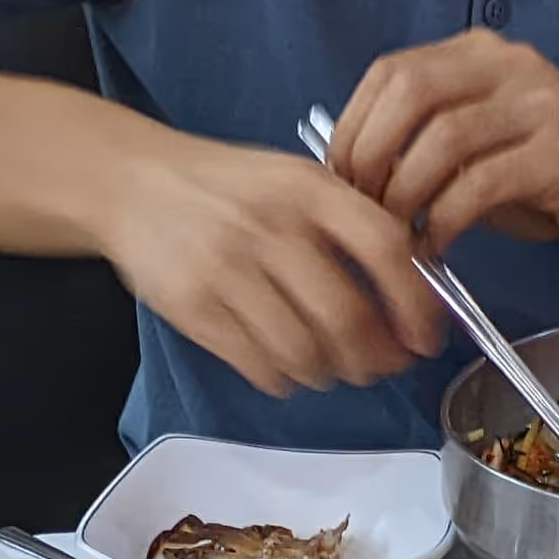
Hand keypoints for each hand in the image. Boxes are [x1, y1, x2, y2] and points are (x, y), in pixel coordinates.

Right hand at [94, 133, 449, 396]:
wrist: (134, 181)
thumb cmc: (226, 187)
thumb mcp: (294, 179)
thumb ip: (349, 224)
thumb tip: (410, 295)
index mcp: (308, 188)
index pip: (384, 248)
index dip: (415, 303)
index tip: (425, 336)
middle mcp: (271, 226)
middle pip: (347, 317)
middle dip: (375, 357)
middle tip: (381, 365)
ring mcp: (229, 269)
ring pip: (305, 352)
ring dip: (329, 372)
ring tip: (330, 365)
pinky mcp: (195, 307)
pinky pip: (260, 366)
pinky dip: (285, 378)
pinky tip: (287, 363)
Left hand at [327, 32, 558, 268]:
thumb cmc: (552, 171)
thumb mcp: (482, 141)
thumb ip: (425, 140)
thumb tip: (353, 171)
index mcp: (480, 55)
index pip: (392, 71)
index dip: (354, 126)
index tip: (341, 179)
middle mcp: (509, 67)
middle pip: (409, 92)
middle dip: (371, 157)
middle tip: (362, 210)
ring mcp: (540, 106)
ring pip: (441, 140)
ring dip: (405, 196)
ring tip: (399, 236)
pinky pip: (480, 185)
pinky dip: (445, 222)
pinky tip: (437, 247)